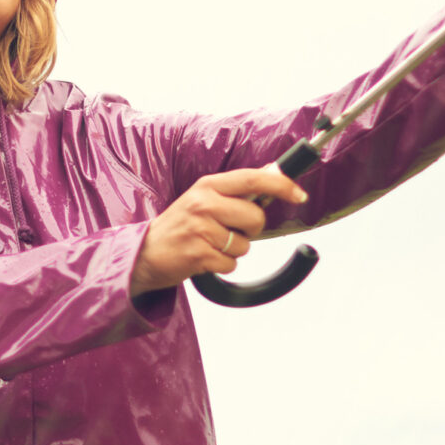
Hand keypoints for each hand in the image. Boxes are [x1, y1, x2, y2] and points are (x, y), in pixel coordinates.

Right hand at [130, 166, 309, 297]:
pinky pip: (231, 264)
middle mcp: (203, 203)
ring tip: (209, 245)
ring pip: (244, 245)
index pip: (252, 178)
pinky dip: (222, 266)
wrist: (144, 253)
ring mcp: (200, 229)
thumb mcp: (202, 199)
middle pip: (255, 217)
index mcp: (208, 186)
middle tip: (229, 231)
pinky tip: (204, 258)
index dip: (281, 185)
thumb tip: (274, 178)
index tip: (299, 194)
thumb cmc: (180, 226)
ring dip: (233, 250)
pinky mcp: (198, 255)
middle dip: (251, 229)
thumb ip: (234, 192)